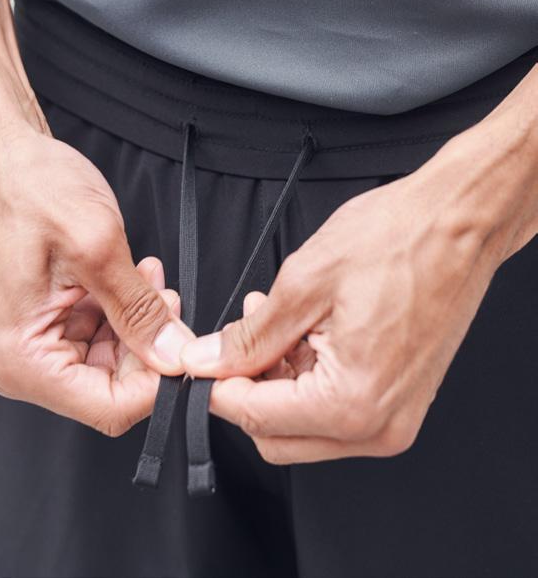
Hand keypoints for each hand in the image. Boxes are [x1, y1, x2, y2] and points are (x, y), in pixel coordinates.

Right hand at [0, 128, 191, 435]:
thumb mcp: (96, 247)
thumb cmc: (31, 191)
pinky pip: (108, 337)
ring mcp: (44, 343)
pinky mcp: (58, 323)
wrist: (6, 160)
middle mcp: (29, 361)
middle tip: (168, 301)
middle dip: (153, 348)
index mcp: (25, 358)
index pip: (109, 408)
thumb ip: (138, 309)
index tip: (188, 349)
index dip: (159, 385)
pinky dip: (131, 312)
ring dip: (145, 325)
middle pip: (116, 389)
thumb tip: (174, 355)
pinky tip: (138, 278)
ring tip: (149, 277)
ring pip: (119, 363)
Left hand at [181, 68, 537, 462]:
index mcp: (353, 402)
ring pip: (304, 424)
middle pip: (279, 435)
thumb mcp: (304, 283)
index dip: (216, 388)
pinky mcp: (398, 398)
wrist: (459, 224)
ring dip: (276, 380)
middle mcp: (378, 425)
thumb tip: (208, 362)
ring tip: (270, 322)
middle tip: (235, 340)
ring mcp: (393, 416)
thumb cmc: (399, 241)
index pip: (256, 418)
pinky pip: (334, 408)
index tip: (200, 361)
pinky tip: (299, 331)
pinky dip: (306, 377)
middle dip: (247, 388)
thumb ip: (249, 336)